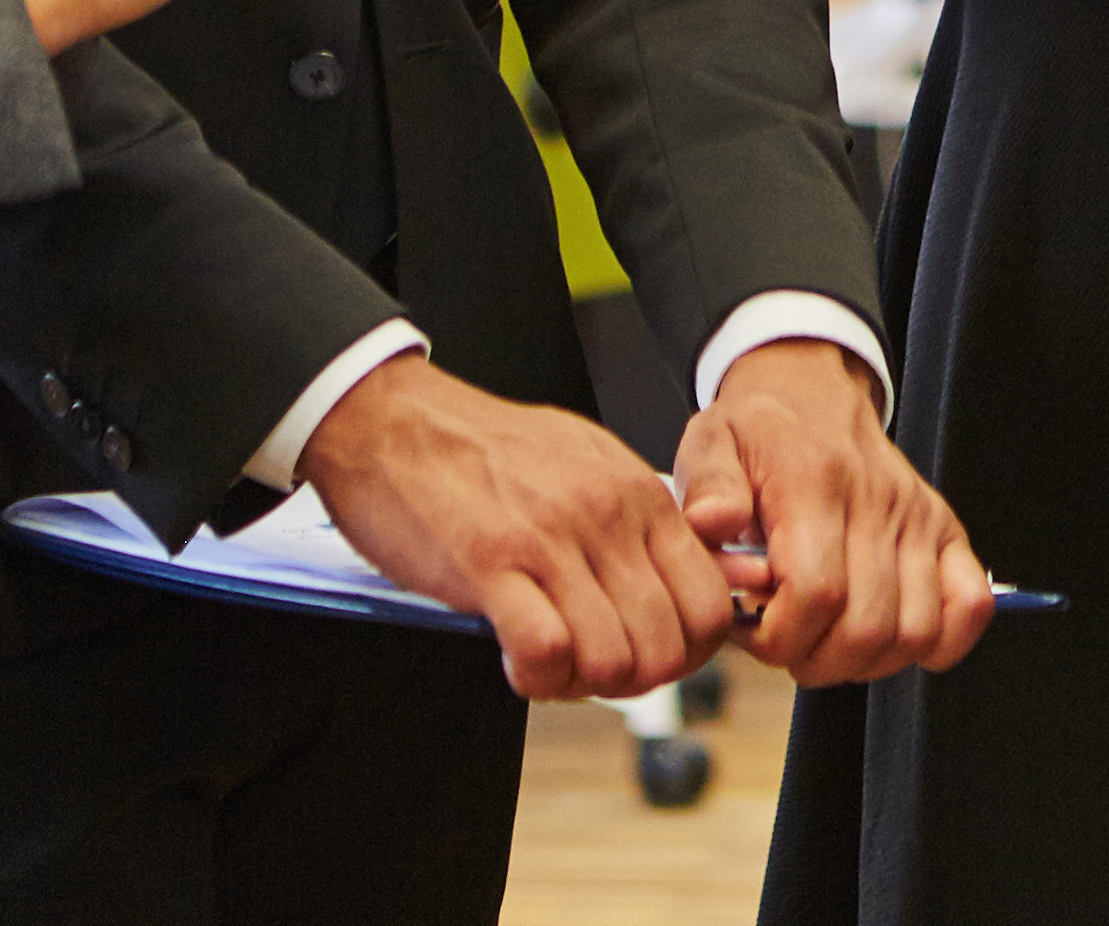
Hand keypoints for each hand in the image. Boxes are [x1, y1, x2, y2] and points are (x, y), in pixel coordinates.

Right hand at [299, 355, 742, 702]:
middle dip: (631, 682)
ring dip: (578, 686)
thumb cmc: (489, 451)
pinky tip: (514, 658)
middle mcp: (607, 516)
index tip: (648, 661)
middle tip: (589, 671)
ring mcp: (551, 538)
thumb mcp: (591, 465)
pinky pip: (545, 650)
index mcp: (640, 496)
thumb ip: (637, 523)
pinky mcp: (490, 561)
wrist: (397, 422)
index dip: (685, 655)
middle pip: (666, 647)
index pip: (710, 607)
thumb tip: (676, 582)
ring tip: (547, 665)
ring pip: (610, 660)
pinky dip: (534, 676)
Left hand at [675, 341, 993, 683]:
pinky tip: (890, 638)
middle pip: (867, 627)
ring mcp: (919, 519)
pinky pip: (968, 608)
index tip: (752, 630)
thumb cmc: (758, 431)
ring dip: (866, 660)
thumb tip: (712, 525)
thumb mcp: (710, 443)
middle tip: (785, 641)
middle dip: (815, 659)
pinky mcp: (945, 531)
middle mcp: (879, 502)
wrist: (812, 389)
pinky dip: (939, 643)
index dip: (779, 638)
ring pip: (916, 631)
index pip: (816, 594)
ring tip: (827, 638)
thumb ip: (706, 490)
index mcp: (817, 484)